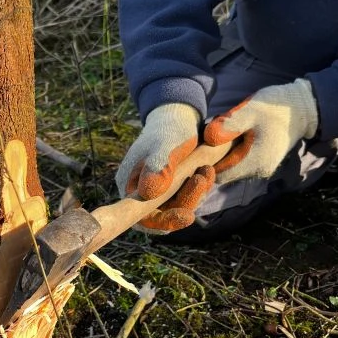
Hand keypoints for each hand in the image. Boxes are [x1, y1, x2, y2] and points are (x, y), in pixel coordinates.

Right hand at [115, 102, 215, 232]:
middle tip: (202, 179)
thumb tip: (148, 193)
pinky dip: (197, 189)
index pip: (142, 217)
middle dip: (186, 202)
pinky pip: (184, 198)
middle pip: (163, 215)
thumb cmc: (168, 128)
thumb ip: (159, 168)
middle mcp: (140, 192)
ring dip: (195, 194)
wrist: (176, 116)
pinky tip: (206, 172)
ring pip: (176, 207)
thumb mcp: (166, 145)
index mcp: (130, 185)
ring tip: (207, 170)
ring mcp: (156, 191)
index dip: (164, 221)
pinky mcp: (170, 189)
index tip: (187, 215)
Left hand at [202, 80, 317, 182]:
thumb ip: (229, 125)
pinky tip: (235, 135)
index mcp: (256, 162)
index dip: (207, 162)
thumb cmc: (275, 107)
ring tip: (227, 131)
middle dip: (215, 156)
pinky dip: (234, 152)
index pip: (220, 174)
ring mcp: (262, 169)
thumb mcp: (250, 110)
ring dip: (225, 153)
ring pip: (232, 168)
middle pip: (224, 172)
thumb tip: (207, 137)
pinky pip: (240, 163)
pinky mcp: (263, 163)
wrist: (301, 109)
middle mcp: (259, 171)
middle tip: (215, 133)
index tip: (203, 144)